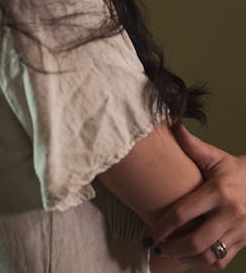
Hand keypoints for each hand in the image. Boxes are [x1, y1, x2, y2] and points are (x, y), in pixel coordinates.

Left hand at [144, 123, 245, 269]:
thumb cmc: (235, 171)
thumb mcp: (216, 157)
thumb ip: (193, 145)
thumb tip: (173, 125)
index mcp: (218, 192)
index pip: (183, 213)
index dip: (162, 227)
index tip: (148, 233)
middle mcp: (230, 213)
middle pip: (196, 240)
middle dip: (173, 248)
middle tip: (157, 246)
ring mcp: (239, 230)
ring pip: (210, 255)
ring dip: (187, 259)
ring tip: (170, 254)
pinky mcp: (244, 242)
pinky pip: (223, 262)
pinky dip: (204, 264)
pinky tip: (191, 258)